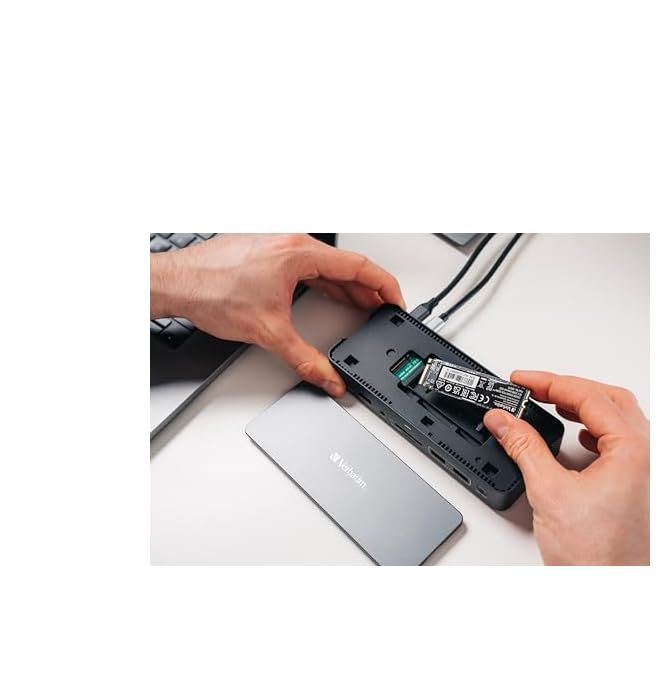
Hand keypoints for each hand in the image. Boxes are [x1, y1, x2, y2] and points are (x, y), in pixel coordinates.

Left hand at [150, 233, 404, 395]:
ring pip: (327, 266)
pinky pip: (309, 266)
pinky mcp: (268, 252)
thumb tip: (328, 378)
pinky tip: (329, 298)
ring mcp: (279, 245)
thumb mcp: (268, 332)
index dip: (385, 286)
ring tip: (363, 309)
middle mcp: (291, 242)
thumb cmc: (210, 291)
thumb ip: (305, 359)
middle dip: (369, 291)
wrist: (175, 283)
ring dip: (347, 287)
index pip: (359, 266)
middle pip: (346, 266)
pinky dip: (325, 283)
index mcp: (299, 253)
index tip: (397, 301)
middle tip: (385, 312)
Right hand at [483, 371, 648, 565]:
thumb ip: (523, 448)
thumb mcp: (549, 492)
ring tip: (548, 404)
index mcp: (634, 450)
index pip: (589, 397)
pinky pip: (620, 441)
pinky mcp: (638, 486)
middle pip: (608, 400)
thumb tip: (504, 420)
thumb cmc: (596, 556)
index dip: (550, 383)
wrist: (610, 590)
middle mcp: (648, 457)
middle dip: (567, 389)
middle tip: (532, 388)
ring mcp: (646, 471)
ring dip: (582, 407)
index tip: (522, 381)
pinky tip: (576, 436)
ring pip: (616, 419)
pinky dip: (594, 429)